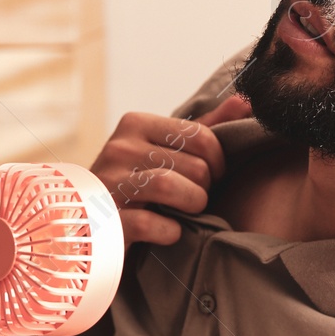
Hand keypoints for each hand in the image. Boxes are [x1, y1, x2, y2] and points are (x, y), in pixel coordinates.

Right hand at [88, 94, 251, 246]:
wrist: (88, 225)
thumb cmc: (136, 185)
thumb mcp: (164, 151)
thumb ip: (204, 129)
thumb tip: (246, 103)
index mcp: (135, 124)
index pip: (200, 135)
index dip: (219, 161)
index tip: (213, 176)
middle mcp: (119, 148)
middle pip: (193, 166)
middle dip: (205, 188)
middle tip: (197, 199)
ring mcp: (109, 182)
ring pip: (172, 187)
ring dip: (192, 206)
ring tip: (188, 214)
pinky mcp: (105, 219)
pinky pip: (151, 223)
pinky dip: (169, 232)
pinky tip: (168, 233)